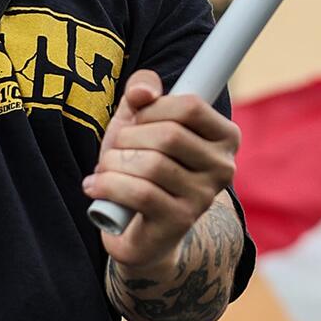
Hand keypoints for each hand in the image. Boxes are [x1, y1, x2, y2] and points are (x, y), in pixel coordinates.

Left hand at [82, 69, 239, 271]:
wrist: (140, 229)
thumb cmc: (142, 165)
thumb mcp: (139, 121)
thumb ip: (143, 91)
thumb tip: (142, 92)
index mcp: (224, 136)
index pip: (190, 107)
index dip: (154, 107)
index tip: (137, 120)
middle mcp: (223, 167)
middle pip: (169, 135)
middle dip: (128, 137)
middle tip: (116, 148)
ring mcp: (203, 197)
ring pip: (152, 165)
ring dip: (114, 162)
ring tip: (105, 168)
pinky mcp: (179, 221)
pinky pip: (140, 194)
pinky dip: (108, 185)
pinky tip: (95, 186)